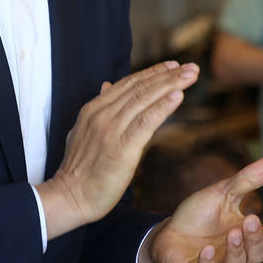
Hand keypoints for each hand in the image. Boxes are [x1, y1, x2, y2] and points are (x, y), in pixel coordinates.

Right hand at [37, 61, 198, 238]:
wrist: (71, 196)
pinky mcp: (121, 149)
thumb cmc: (80, 169)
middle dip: (167, 75)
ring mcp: (110, 130)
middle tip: (191, 67)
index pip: (127, 84)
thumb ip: (99, 108)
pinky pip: (145, 122)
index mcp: (93, 109)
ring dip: (171, 85)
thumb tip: (108, 85)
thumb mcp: (83, 130)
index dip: (152, 73)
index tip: (173, 66)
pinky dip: (162, 107)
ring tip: (191, 76)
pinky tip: (178, 96)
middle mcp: (101, 115)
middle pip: (139, 88)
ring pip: (144, 100)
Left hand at [143, 157, 262, 262]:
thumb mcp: (222, 194)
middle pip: (257, 255)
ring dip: (236, 251)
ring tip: (233, 232)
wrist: (167, 231)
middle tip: (250, 218)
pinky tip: (207, 250)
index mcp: (248, 239)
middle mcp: (237, 257)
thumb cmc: (199, 215)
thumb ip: (246, 181)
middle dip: (255, 238)